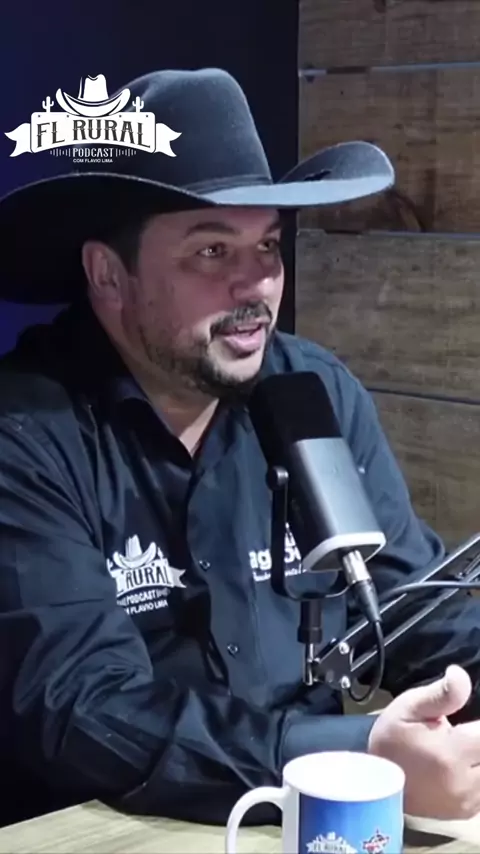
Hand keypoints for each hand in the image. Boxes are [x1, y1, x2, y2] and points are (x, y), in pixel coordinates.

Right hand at [368, 664, 479, 819]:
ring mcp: (466, 801)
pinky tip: (461, 761)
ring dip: (477, 755)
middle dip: (476, 739)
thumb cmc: (391, 739)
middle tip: (457, 733)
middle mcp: (464, 782)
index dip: (477, 726)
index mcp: (452, 753)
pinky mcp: (465, 811)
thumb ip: (442, 694)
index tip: (463, 724)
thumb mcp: (409, 707)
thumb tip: (461, 674)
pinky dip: (476, 771)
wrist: (373, 782)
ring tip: (458, 745)